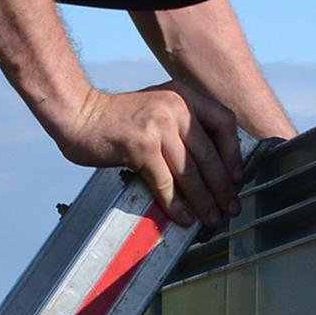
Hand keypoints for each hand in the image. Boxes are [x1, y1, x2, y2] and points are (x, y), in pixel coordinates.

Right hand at [46, 81, 246, 228]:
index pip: (224, 122)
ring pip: (190, 172)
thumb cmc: (118, 119)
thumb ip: (183, 125)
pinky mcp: (141, 147)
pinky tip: (182, 218)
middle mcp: (175, 107)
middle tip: (231, 208)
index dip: (234, 153)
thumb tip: (212, 167)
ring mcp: (158, 126)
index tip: (237, 177)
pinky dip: (176, 204)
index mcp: (184, 95)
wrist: (78, 115)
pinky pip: (166, 183)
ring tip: (211, 219)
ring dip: (204, 201)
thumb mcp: (158, 107)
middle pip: (209, 154)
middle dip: (223, 187)